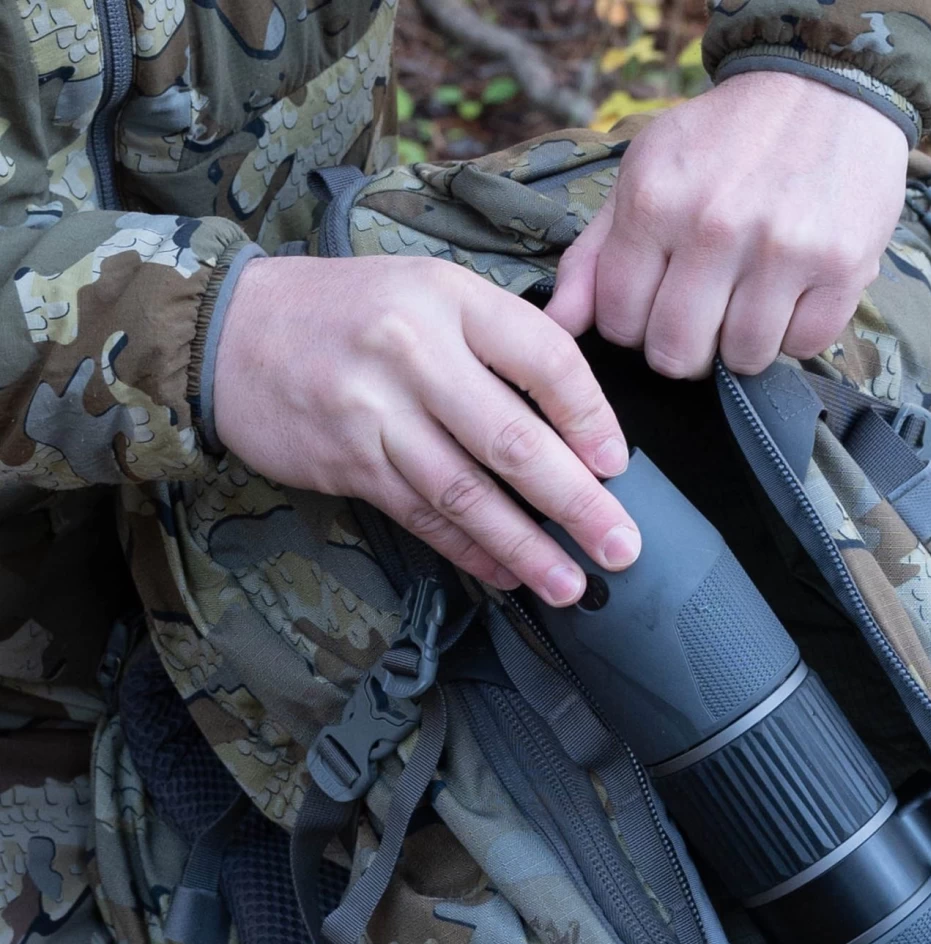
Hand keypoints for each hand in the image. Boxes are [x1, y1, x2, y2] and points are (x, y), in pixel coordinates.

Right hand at [213, 255, 639, 599]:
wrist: (230, 330)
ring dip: (525, 547)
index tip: (618, 466)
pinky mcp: (349, 461)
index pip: (544, 359)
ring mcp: (377, 412)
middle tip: (619, 546)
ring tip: (570, 583)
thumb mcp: (427, 292)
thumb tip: (580, 417)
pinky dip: (469, 551)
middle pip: (514, 441)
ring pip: (468, 493)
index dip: (591, 418)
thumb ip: (499, 340)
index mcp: (448, 298)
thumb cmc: (348, 313)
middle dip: (577, 503)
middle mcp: (414, 352)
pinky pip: (424, 516)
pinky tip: (505, 575)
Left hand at [548, 71, 909, 378]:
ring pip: (742, 359)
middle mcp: (716, 225)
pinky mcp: (841, 267)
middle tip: (704, 314)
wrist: (825, 88)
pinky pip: (803, 347)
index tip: (657, 304)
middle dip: (686, 347)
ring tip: (751, 298)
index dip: (635, 328)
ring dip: (743, 343)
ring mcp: (783, 248)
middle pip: (678, 354)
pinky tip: (793, 292)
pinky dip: (796, 333)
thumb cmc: (726, 140)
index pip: (621, 323)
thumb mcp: (645, 174)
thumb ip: (595, 254)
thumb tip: (559, 323)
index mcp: (655, 200)